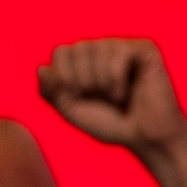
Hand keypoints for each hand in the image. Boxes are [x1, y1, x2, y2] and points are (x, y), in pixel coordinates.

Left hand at [38, 39, 186, 153]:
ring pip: (98, 48)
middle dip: (83, 81)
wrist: (145, 138)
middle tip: (101, 98)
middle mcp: (105, 49)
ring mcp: (125, 47)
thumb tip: (41, 68)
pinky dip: (117, 78)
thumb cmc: (112, 125)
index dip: (64, 77)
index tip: (79, 98)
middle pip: (78, 48)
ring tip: (115, 97)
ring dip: (101, 82)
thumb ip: (53, 92)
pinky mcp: (144, 50)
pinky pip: (119, 52)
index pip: (62, 52)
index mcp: (86, 61)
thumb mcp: (73, 111)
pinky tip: (125, 92)